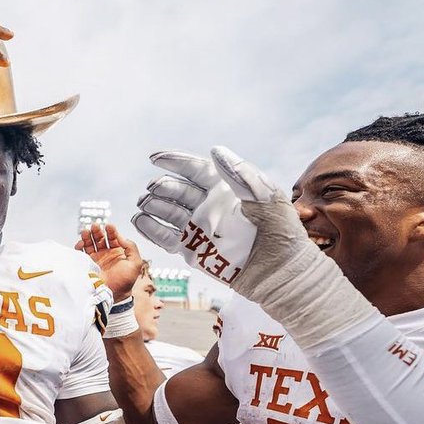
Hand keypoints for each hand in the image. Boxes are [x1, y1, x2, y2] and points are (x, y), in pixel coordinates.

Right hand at [75, 221, 145, 302]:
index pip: (113, 237)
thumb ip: (131, 247)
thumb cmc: (125, 282)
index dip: (111, 231)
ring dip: (87, 236)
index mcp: (117, 253)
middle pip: (100, 238)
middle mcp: (106, 254)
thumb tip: (121, 237)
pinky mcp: (87, 264)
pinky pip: (81, 253)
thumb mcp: (135, 263)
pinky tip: (81, 243)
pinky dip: (79, 246)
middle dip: (97, 231)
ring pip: (90, 243)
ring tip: (86, 231)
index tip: (109, 226)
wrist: (113, 295)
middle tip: (95, 226)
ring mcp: (96, 259)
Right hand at [131, 147, 307, 295]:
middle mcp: (210, 206)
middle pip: (178, 191)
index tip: (155, 158)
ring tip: (144, 204)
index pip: (196, 170)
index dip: (175, 162)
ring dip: (153, 206)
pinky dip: (152, 230)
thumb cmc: (282, 232)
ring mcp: (200, 229)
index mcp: (226, 189)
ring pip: (169, 213)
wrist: (283, 273)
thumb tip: (215, 150)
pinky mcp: (193, 251)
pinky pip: (167, 238)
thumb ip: (241, 175)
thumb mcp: (268, 198)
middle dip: (162, 187)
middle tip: (152, 189)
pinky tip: (140, 221)